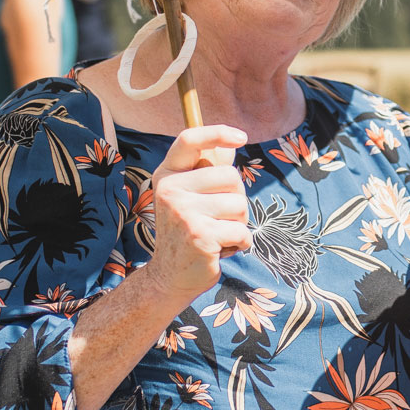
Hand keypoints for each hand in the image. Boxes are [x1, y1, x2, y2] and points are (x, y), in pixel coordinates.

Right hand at [143, 124, 250, 306]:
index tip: (242, 137)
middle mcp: (170, 190)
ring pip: (240, 204)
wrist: (169, 277)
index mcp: (168, 175)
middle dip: (236, 198)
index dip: (217, 133)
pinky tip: (221, 250)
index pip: (189, 139)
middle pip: (231, 176)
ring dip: (239, 223)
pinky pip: (242, 231)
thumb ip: (208, 171)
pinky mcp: (200, 235)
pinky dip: (241, 243)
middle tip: (218, 218)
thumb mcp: (191, 196)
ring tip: (217, 234)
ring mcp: (184, 212)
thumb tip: (230, 145)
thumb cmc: (188, 230)